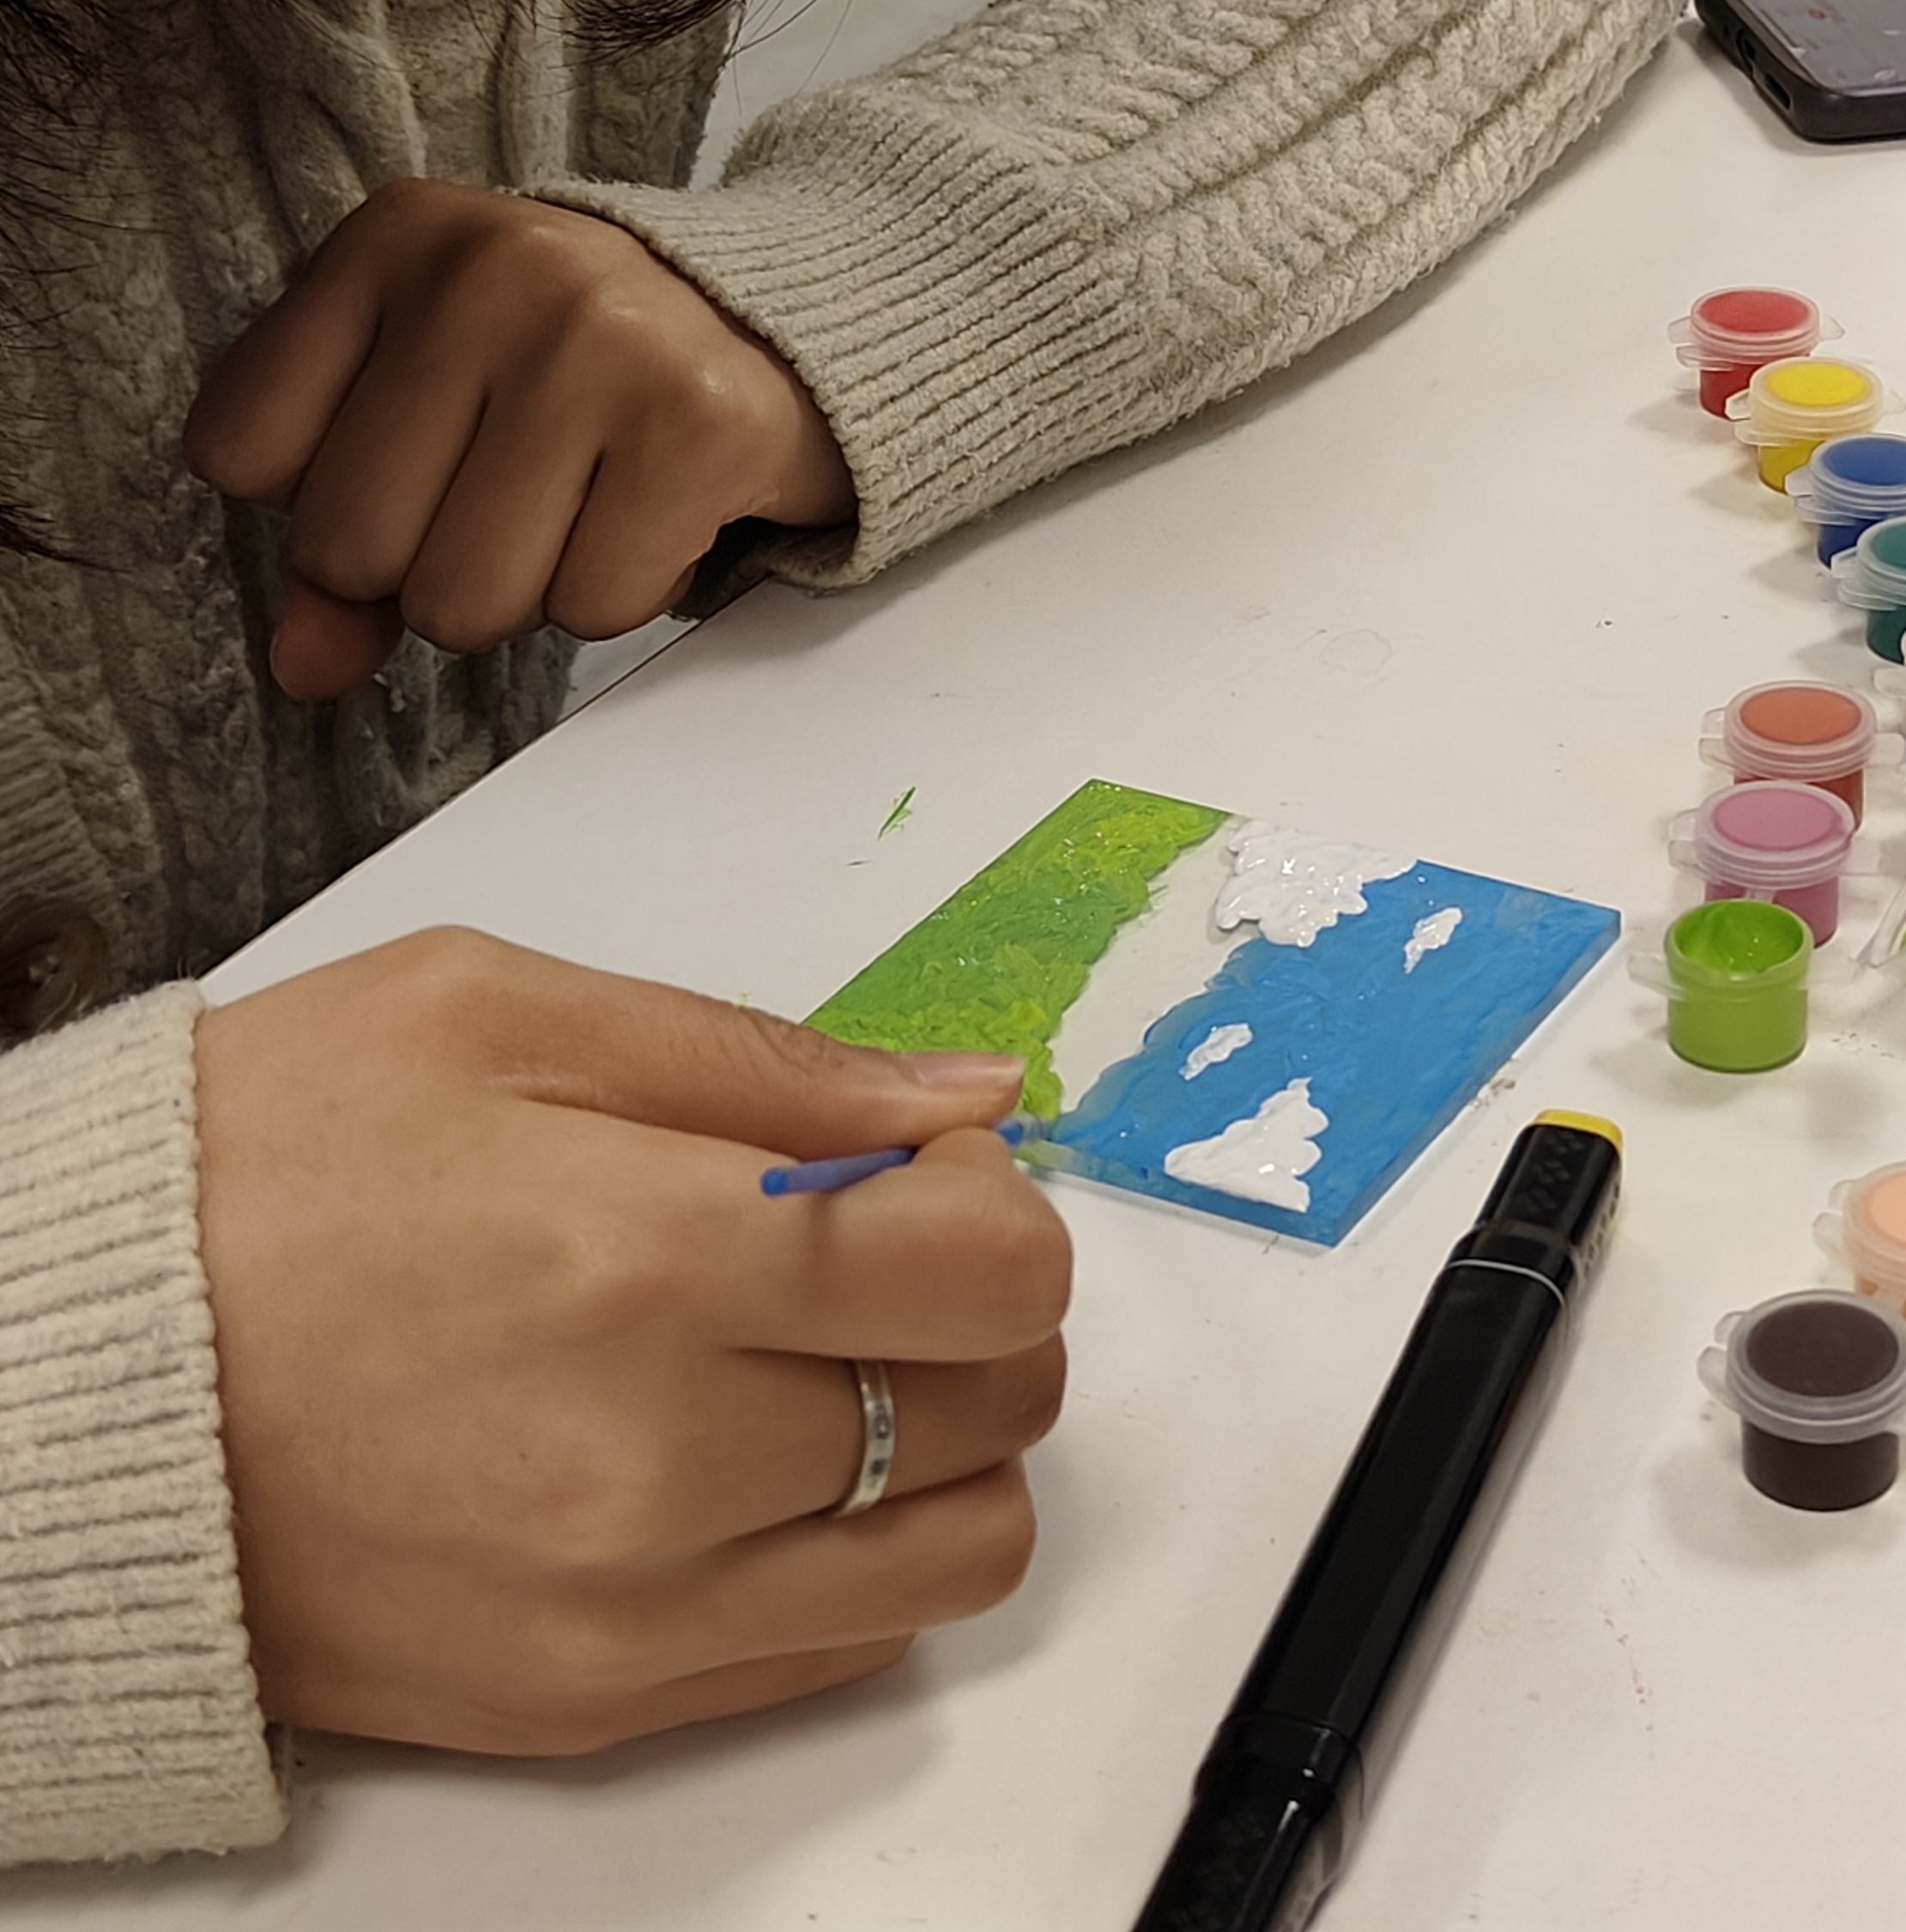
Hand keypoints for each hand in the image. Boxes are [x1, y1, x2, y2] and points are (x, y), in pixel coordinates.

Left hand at [182, 182, 855, 702]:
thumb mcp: (438, 411)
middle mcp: (494, 268)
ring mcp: (601, 340)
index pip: (239, 454)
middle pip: (349, 547)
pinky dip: (622, 591)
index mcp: (397, 238)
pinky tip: (657, 514)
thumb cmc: (591, 372)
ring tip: (588, 508)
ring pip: (465, 599)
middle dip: (428, 567)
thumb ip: (342, 531)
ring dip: (528, 593)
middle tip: (518, 497)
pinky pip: (592, 608)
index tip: (418, 456)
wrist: (806, 328)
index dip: (321, 498)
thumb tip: (305, 665)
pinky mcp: (699, 424)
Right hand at [193, 931, 1068, 1754]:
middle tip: (862, 1256)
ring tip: (819, 1369)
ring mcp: (629, 1609)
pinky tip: (750, 1466)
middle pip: (1000, 1399)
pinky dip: (850, 1552)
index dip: (990, 1198)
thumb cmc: (249, 1176)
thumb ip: (767, 1061)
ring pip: (962, 1548)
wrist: (44, 1385)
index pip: (1000, 1267)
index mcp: (650, 1261)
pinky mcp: (588, 1702)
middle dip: (973, 1307)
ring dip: (942, 1446)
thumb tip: (969, 1093)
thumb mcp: (493, 1013)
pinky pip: (848, 1649)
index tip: (916, 1171)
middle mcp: (661, 1462)